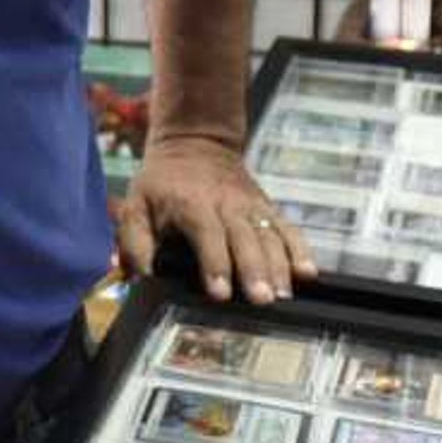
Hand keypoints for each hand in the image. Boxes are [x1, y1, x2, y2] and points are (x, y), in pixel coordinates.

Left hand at [114, 132, 310, 305]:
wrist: (195, 143)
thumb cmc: (161, 183)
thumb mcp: (135, 206)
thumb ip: (133, 243)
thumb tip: (138, 276)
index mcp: (191, 204)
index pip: (207, 235)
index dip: (215, 264)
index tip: (221, 293)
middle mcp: (226, 204)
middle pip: (244, 239)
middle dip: (254, 270)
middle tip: (262, 299)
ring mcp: (250, 206)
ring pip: (269, 236)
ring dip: (279, 266)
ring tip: (284, 294)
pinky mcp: (267, 208)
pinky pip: (288, 229)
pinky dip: (300, 250)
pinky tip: (308, 274)